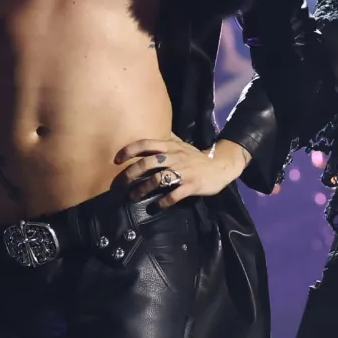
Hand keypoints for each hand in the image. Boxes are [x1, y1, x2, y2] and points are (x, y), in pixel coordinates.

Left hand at [113, 137, 248, 208]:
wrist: (221, 166)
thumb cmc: (197, 157)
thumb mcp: (182, 144)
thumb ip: (167, 139)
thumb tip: (152, 131)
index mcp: (171, 146)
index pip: (146, 144)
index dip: (129, 151)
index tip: (116, 160)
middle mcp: (175, 157)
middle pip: (147, 163)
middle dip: (130, 174)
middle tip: (119, 184)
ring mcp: (183, 172)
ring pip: (157, 180)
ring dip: (142, 189)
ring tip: (132, 196)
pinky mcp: (191, 186)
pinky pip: (174, 195)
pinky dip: (163, 202)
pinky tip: (155, 206)